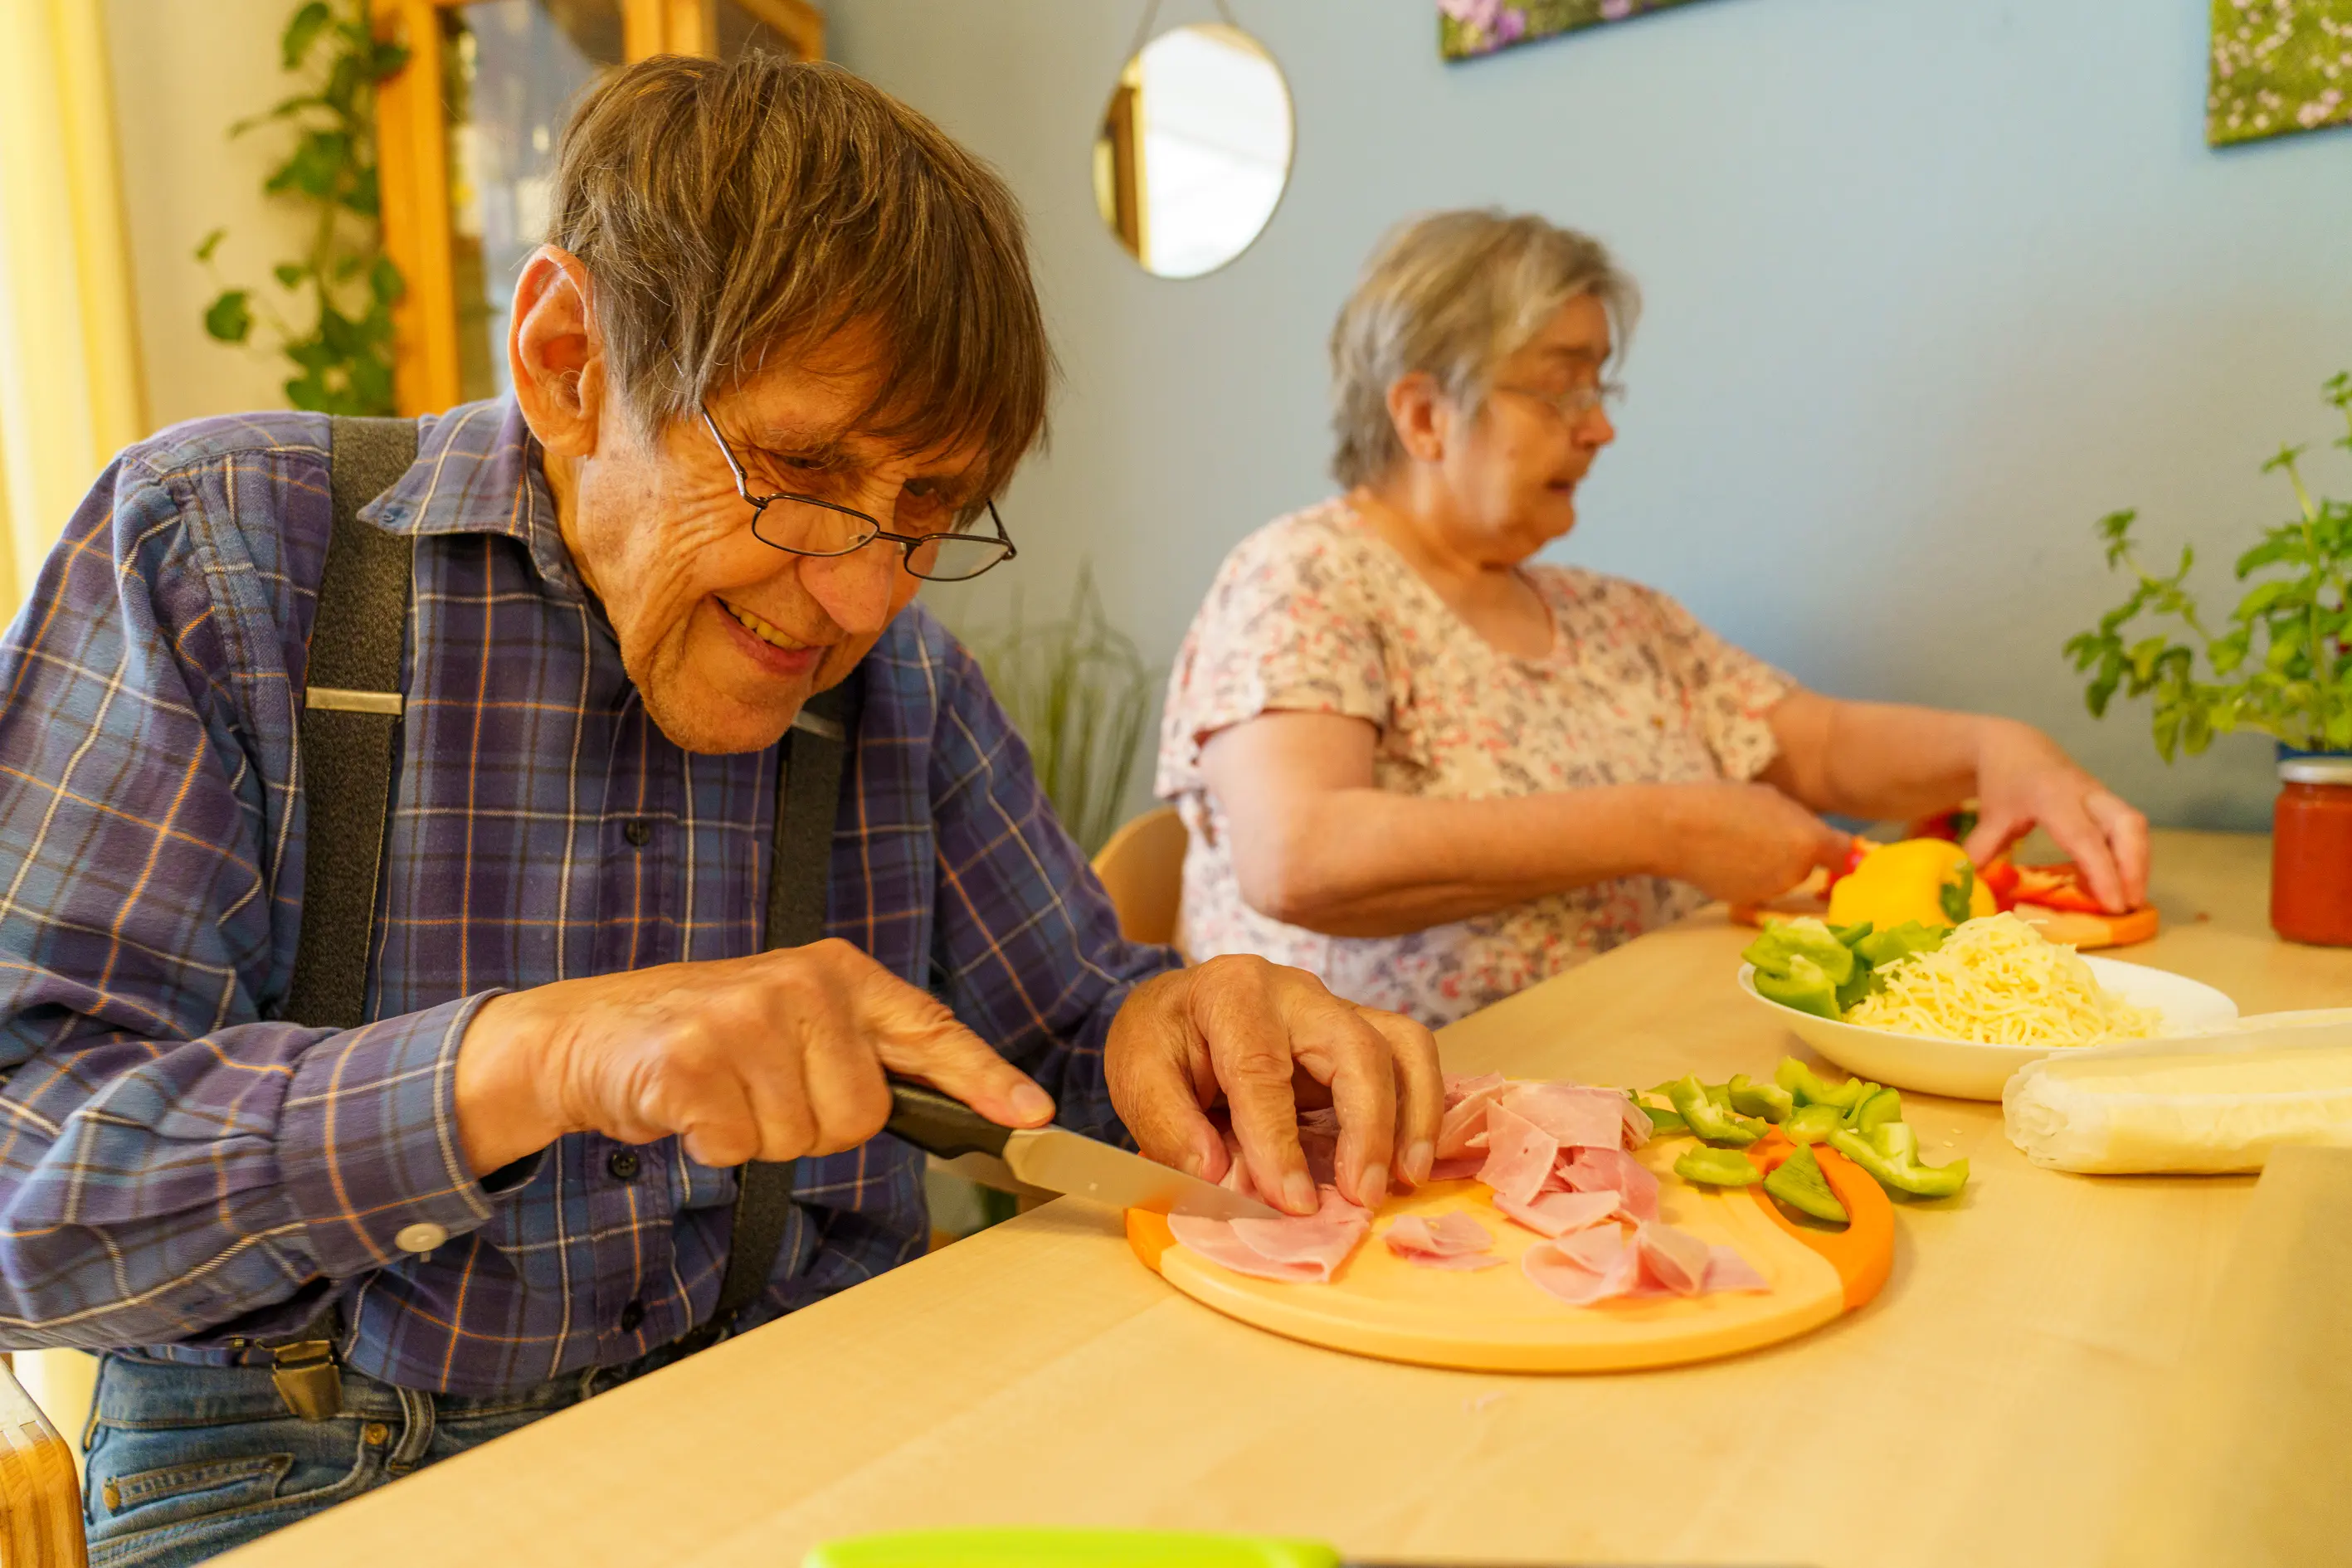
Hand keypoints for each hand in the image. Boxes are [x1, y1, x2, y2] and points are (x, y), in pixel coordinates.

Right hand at [453, 939, 1053, 1175]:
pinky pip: (737, 1147)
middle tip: (761, 1091)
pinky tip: (687, 1107)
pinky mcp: (693, 1060)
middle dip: (813, 1126)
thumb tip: (966, 1108)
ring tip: (722, 1092)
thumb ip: (865, 1054)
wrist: (587, 1033)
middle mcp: (801, 985)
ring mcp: (746, 1018)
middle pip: (862, 1115)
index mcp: (837, 973)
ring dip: (758, 1137)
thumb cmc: (706, 1037)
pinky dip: (710, 1145)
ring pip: (801, 1138)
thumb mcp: (793, 1021)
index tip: (1035, 1116)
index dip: (987, 1079)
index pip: (930, 1031)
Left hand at [1105, 955, 1443, 1215]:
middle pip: (1355, 1047)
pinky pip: (1409, 1057)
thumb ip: (1169, 1126)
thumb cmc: (1161, 1041)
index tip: (1294, 1202)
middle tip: (1362, 1196)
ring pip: (1401, 1045)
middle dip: (1367, 1126)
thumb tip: (1218, 1178)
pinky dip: (1422, 1106)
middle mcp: (1295, 992)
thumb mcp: (1137, 1075)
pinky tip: (1410, 1158)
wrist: (1178, 1008)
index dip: (1279, 1142)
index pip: (1262, 1070)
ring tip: (1405, 1178)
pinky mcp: (1359, 1032)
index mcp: (1231, 994)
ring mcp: (1335, 1008)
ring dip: (1413, 1114)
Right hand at [1653, 782, 1852, 904]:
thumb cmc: (1721, 803)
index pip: (1843, 854)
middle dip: (1795, 851)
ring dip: (1770, 862)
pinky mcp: (1747, 901)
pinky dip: (1748, 875)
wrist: (1675, 830)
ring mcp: (1771, 890)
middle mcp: (1796, 872)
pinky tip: (1726, 857)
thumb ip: (1799, 819)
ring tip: (1739, 840)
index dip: (1839, 852)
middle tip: (1765, 830)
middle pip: (1808, 863)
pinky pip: (1758, 885)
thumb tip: (1812, 832)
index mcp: (1809, 841)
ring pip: (1781, 874)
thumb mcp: (1770, 798)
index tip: (1836, 851)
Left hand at [1962, 721, 2148, 911]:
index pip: (2085, 837)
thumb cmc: (2004, 783)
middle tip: (2130, 906)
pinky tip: (2118, 884)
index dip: (2102, 872)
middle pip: (2127, 825)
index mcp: (2052, 797)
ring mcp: (2101, 795)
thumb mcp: (1990, 815)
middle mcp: (2084, 793)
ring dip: (2138, 864)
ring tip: (2130, 900)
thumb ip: (1983, 849)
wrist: (2016, 746)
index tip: (2113, 905)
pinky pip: (2129, 829)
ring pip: (2135, 826)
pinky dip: (2130, 856)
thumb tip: (1975, 885)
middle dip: (2135, 867)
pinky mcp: (2108, 802)